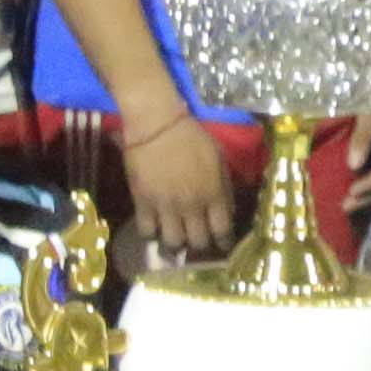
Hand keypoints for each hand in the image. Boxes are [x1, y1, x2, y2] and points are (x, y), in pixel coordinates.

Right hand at [120, 113, 239, 264]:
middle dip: (200, 245)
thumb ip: (224, 188)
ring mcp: (167, 207)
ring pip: (173, 243)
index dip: (224, 243)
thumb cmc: (192, 137)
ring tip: (174, 237)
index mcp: (214, 194)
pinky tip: (154, 227)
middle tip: (196, 239)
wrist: (157, 125)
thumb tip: (227, 212)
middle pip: (199, 243)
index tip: (222, 245)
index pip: (223, 231)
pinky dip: (151, 234)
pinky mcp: (143, 203)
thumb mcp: (219, 160)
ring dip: (175, 243)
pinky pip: (147, 232)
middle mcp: (192, 206)